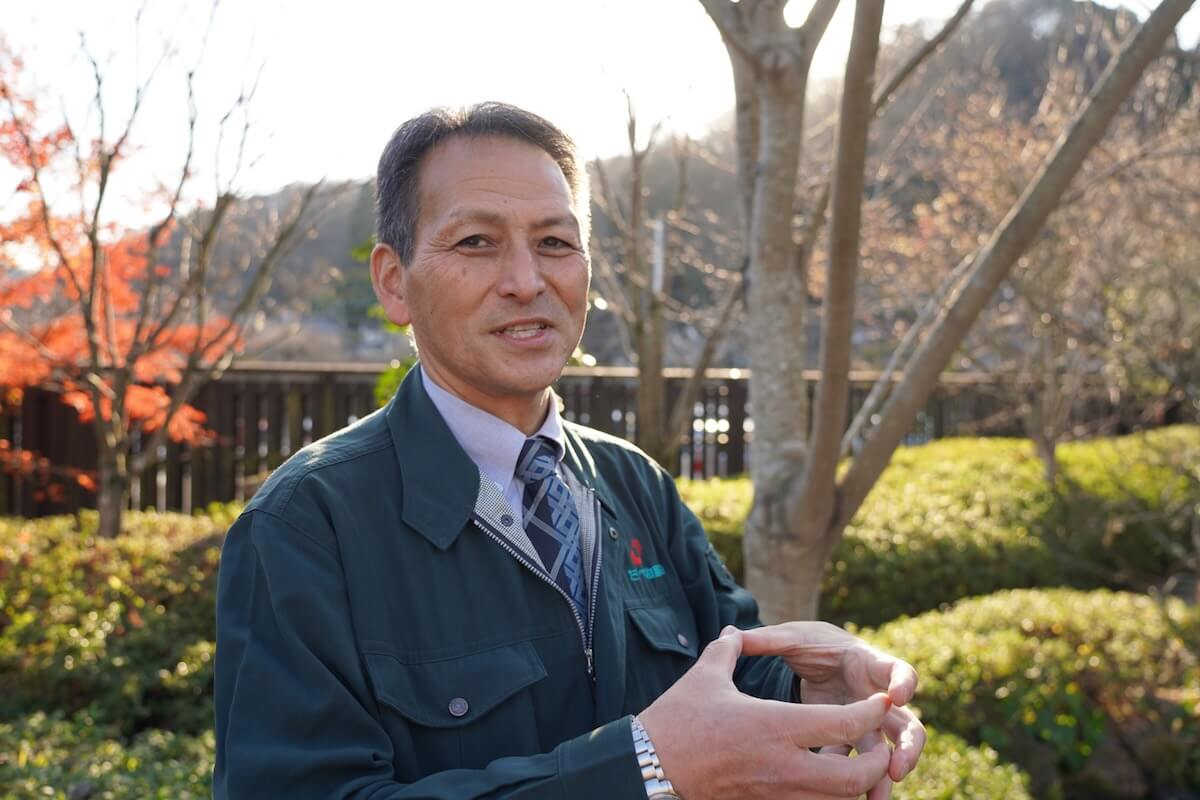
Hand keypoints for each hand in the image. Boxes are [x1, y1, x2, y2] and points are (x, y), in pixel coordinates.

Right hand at [638, 627, 895, 799]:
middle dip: (876, 763)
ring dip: (854, 786)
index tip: (878, 701)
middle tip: (879, 746)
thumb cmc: (678, 718)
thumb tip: (734, 631)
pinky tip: (822, 783)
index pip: (845, 722)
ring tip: (858, 767)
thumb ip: (729, 649)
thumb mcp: (706, 675)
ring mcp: (776, 793)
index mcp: (777, 725)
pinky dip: (827, 798)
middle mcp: (784, 764)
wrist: (649, 767)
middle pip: (854, 777)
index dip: (870, 712)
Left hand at [739, 621, 925, 789]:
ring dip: (885, 773)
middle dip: (908, 746)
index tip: (897, 695)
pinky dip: (858, 780)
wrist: (821, 658)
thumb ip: (768, 639)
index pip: (897, 671)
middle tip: (897, 766)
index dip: (902, 682)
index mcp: (868, 664)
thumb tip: (732, 633)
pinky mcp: (856, 740)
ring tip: (877, 797)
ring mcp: (870, 722)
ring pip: (889, 751)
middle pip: (906, 723)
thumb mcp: (792, 638)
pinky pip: (861, 763)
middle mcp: (877, 696)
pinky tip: (847, 797)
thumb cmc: (813, 645)